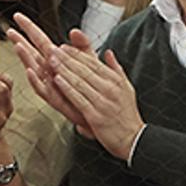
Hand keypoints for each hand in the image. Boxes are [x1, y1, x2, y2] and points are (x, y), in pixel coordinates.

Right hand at [6, 12, 94, 136]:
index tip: (18, 16)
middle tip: (9, 29)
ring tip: (18, 45)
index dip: (30, 29)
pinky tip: (30, 72)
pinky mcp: (56, 100)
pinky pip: (43, 90)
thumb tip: (74, 30)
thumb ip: (82, 46)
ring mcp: (51, 86)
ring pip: (34, 71)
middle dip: (20, 41)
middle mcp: (50, 73)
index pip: (40, 42)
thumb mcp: (89, 63)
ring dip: (26, 59)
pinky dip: (36, 81)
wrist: (100, 113)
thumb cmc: (92, 89)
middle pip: (32, 54)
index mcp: (57, 62)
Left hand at [50, 45, 143, 161]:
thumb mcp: (127, 87)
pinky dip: (67, 88)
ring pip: (79, 81)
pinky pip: (78, 99)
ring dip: (63, 70)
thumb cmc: (127, 114)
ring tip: (51, 61)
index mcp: (115, 80)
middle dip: (66, 58)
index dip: (76, 54)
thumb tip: (108, 52)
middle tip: (53, 50)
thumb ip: (116, 68)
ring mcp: (102, 102)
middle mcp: (109, 89)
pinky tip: (57, 81)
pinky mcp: (95, 116)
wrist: (133, 138)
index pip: (93, 62)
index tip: (64, 47)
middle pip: (84, 69)